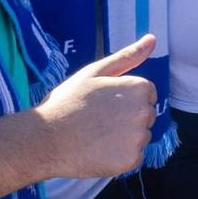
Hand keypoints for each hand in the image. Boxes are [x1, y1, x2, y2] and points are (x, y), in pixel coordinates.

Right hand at [29, 35, 157, 178]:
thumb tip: (152, 38)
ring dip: (124, 139)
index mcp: (140, 88)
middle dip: (127, 118)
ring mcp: (139, 138)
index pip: (146, 95)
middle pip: (145, 117)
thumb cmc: (68, 101)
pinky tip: (98, 152)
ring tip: (96, 136)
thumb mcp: (95, 72)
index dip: (124, 100)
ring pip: (139, 138)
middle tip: (98, 121)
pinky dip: (119, 158)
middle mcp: (145, 112)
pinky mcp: (131, 160)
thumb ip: (128, 56)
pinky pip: (133, 158)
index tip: (104, 104)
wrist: (45, 138)